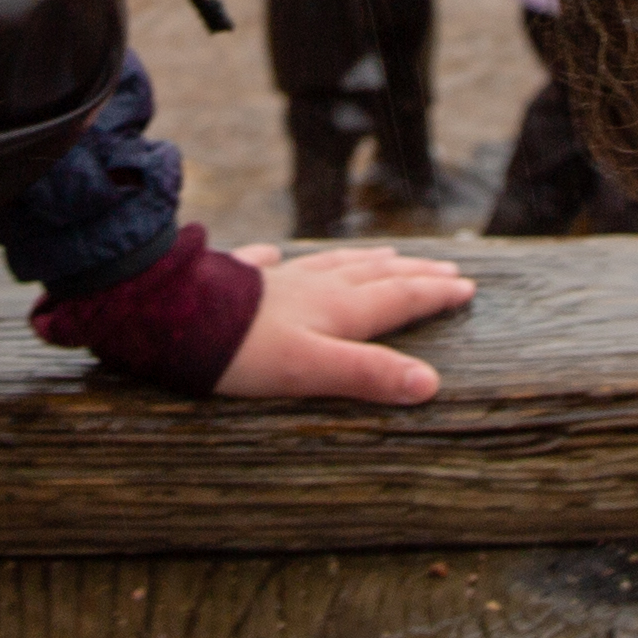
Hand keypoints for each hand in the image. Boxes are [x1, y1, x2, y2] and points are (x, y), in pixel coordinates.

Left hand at [215, 241, 471, 402]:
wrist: (171, 318)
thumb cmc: (242, 351)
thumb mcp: (312, 370)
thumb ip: (369, 374)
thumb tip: (431, 384)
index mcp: (338, 309)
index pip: (399, 298)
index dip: (434, 295)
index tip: (466, 287)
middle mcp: (314, 288)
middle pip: (374, 277)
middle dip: (414, 274)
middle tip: (446, 269)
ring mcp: (275, 281)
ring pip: (331, 265)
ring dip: (365, 261)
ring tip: (388, 256)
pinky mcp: (236, 281)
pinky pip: (266, 264)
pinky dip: (278, 259)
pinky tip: (276, 254)